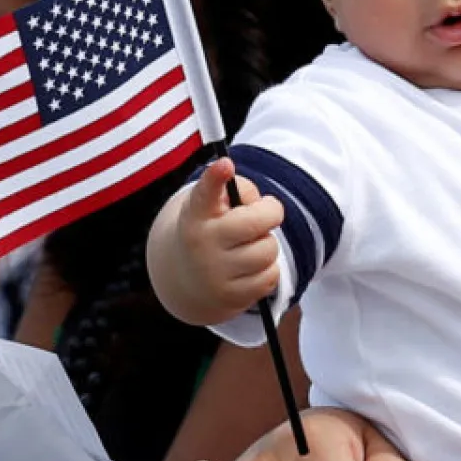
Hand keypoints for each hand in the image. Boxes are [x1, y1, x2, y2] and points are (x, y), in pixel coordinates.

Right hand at [158, 157, 285, 323]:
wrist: (189, 278)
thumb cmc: (213, 228)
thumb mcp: (217, 204)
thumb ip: (240, 191)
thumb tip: (261, 205)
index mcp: (197, 213)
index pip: (206, 192)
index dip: (216, 177)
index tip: (225, 164)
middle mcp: (202, 242)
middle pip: (258, 222)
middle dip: (270, 214)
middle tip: (263, 214)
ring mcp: (215, 272)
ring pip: (268, 250)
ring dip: (267, 244)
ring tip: (249, 245)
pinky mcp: (230, 296)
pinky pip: (271, 277)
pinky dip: (268, 270)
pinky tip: (250, 267)